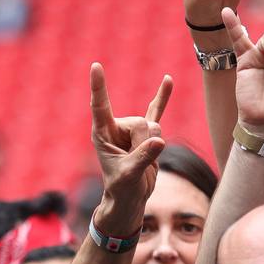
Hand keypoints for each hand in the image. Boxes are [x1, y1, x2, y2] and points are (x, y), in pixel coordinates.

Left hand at [90, 63, 169, 232]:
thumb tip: (159, 141)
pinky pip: (156, 110)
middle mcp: (116, 127)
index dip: (99, 87)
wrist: (130, 197)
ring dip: (154, 144)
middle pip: (140, 122)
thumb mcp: (129, 176)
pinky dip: (163, 96)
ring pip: (153, 125)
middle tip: (136, 162)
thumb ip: (142, 158)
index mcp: (102, 134)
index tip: (96, 66)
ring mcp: (131, 128)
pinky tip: (168, 80)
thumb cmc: (122, 189)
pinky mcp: (146, 132)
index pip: (100, 106)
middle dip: (145, 143)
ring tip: (143, 159)